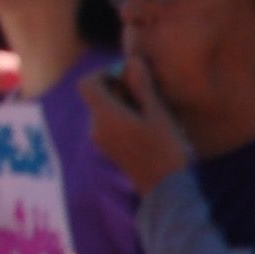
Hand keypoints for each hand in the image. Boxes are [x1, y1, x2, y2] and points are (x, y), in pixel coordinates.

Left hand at [83, 55, 191, 193]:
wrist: (168, 192)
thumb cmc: (167, 151)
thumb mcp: (158, 115)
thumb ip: (142, 87)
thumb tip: (131, 61)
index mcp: (104, 116)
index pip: (86, 83)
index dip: (105, 73)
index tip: (131, 75)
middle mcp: (96, 128)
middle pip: (97, 96)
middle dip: (119, 88)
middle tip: (149, 92)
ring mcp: (102, 141)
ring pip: (105, 110)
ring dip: (125, 103)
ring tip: (154, 110)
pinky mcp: (111, 150)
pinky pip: (111, 124)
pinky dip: (126, 117)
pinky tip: (151, 125)